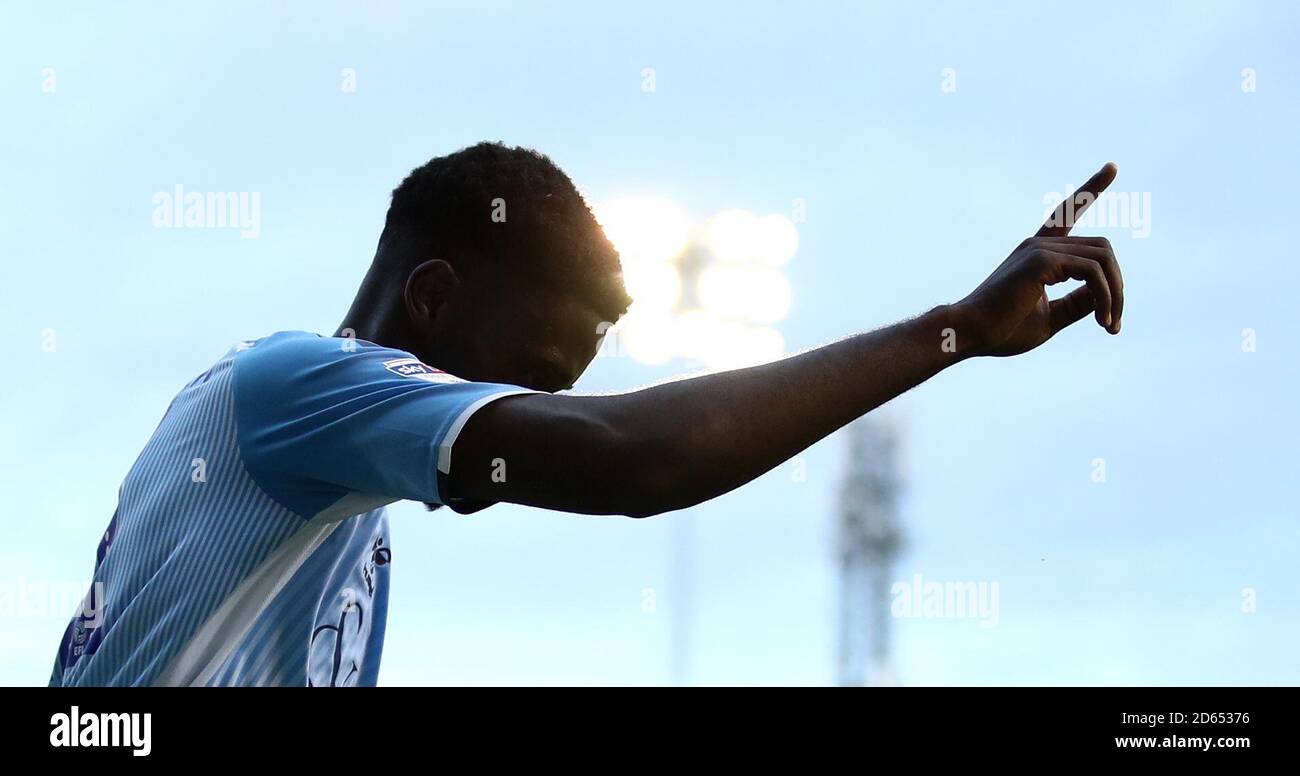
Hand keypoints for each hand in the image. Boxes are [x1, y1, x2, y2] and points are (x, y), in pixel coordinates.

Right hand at [953, 162, 1124, 357]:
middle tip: (1113, 325)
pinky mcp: (1041, 260)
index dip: (1091, 189)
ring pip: (1103, 258)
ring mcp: (1039, 249)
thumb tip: (1105, 294)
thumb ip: (1075, 303)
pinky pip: (1093, 271)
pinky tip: (1100, 320)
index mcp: (1037, 254)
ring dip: (1115, 294)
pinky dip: (1105, 296)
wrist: (968, 334)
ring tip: (1110, 326)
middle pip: (1101, 249)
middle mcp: (1038, 245)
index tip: (1111, 167)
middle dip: (1117, 286)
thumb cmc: (1001, 331)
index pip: (1067, 213)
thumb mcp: (1049, 317)